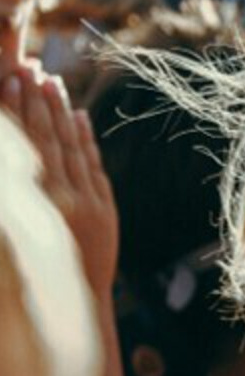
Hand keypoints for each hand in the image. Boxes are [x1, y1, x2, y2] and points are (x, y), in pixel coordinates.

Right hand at [1, 69, 116, 296]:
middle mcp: (54, 200)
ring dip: (60, 113)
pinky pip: (94, 168)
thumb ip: (11, 188)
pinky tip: (80, 116)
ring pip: (70, 149)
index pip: (19, 145)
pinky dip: (87, 141)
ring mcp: (83, 204)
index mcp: (27, 203)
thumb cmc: (28, 270)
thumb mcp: (13, 230)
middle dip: (35, 101)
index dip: (13, 110)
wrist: (67, 306)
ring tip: (51, 82)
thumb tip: (8, 156)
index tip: (9, 79)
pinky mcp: (104, 211)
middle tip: (27, 68)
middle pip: (44, 139)